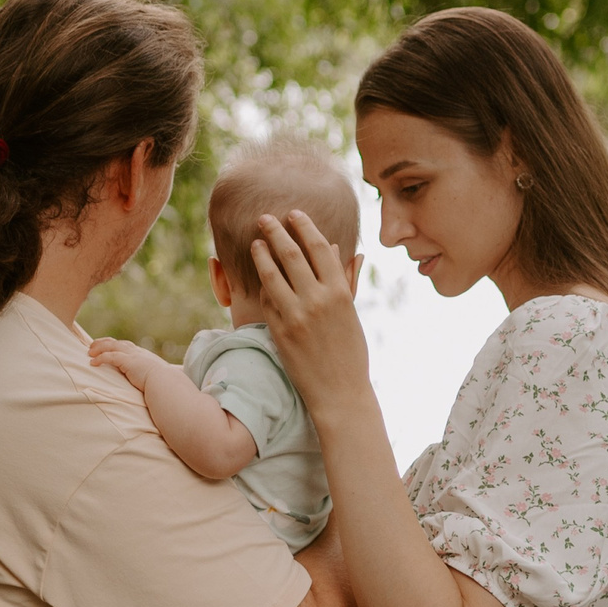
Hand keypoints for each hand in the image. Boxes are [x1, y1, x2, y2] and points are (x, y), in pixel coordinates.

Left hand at [88, 336, 170, 388]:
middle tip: (92, 346)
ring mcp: (132, 355)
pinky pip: (110, 356)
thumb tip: (145, 384)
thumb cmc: (162, 384)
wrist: (166, 383)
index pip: (126, 346)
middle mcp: (137, 352)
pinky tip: (93, 362)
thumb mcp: (154, 378)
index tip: (106, 347)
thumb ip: (147, 377)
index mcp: (142, 355)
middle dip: (103, 342)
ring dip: (99, 348)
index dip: (114, 345)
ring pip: (111, 346)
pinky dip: (100, 358)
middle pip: (117, 342)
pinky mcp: (128, 361)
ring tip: (89, 353)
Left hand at [248, 210, 371, 422]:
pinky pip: (267, 301)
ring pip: (273, 275)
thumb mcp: (352, 313)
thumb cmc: (350, 352)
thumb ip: (343, 279)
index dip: (304, 226)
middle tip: (264, 218)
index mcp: (340, 292)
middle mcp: (318, 300)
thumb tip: (338, 249)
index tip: (293, 214)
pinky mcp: (280, 332)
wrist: (339, 392)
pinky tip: (260, 276)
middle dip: (276, 231)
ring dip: (262, 254)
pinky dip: (264, 286)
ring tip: (256, 241)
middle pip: (291, 254)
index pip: (319, 247)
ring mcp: (296, 316)